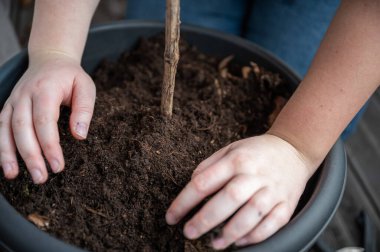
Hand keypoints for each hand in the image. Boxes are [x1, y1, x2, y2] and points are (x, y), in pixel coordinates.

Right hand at [0, 51, 95, 183]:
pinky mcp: (8, 106)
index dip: (50, 146)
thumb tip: (79, 136)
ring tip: (13, 176)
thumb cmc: (71, 77)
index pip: (45, 121)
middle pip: (23, 128)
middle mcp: (24, 95)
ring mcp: (13, 100)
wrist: (50, 60)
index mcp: (45, 90)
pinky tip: (6, 164)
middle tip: (41, 178)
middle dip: (30, 155)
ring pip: (5, 129)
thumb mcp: (86, 87)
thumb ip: (84, 110)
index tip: (58, 166)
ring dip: (8, 154)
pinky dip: (0, 146)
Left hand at [166, 134, 314, 249]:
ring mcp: (273, 190)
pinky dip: (256, 235)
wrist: (293, 150)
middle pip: (228, 198)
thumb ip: (209, 165)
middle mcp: (255, 175)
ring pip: (252, 214)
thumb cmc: (256, 152)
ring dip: (231, 232)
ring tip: (214, 243)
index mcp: (236, 160)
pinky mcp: (287, 204)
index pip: (204, 182)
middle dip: (205, 219)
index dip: (184, 202)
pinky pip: (273, 223)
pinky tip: (240, 241)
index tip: (171, 216)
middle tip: (189, 232)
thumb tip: (191, 184)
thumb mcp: (230, 149)